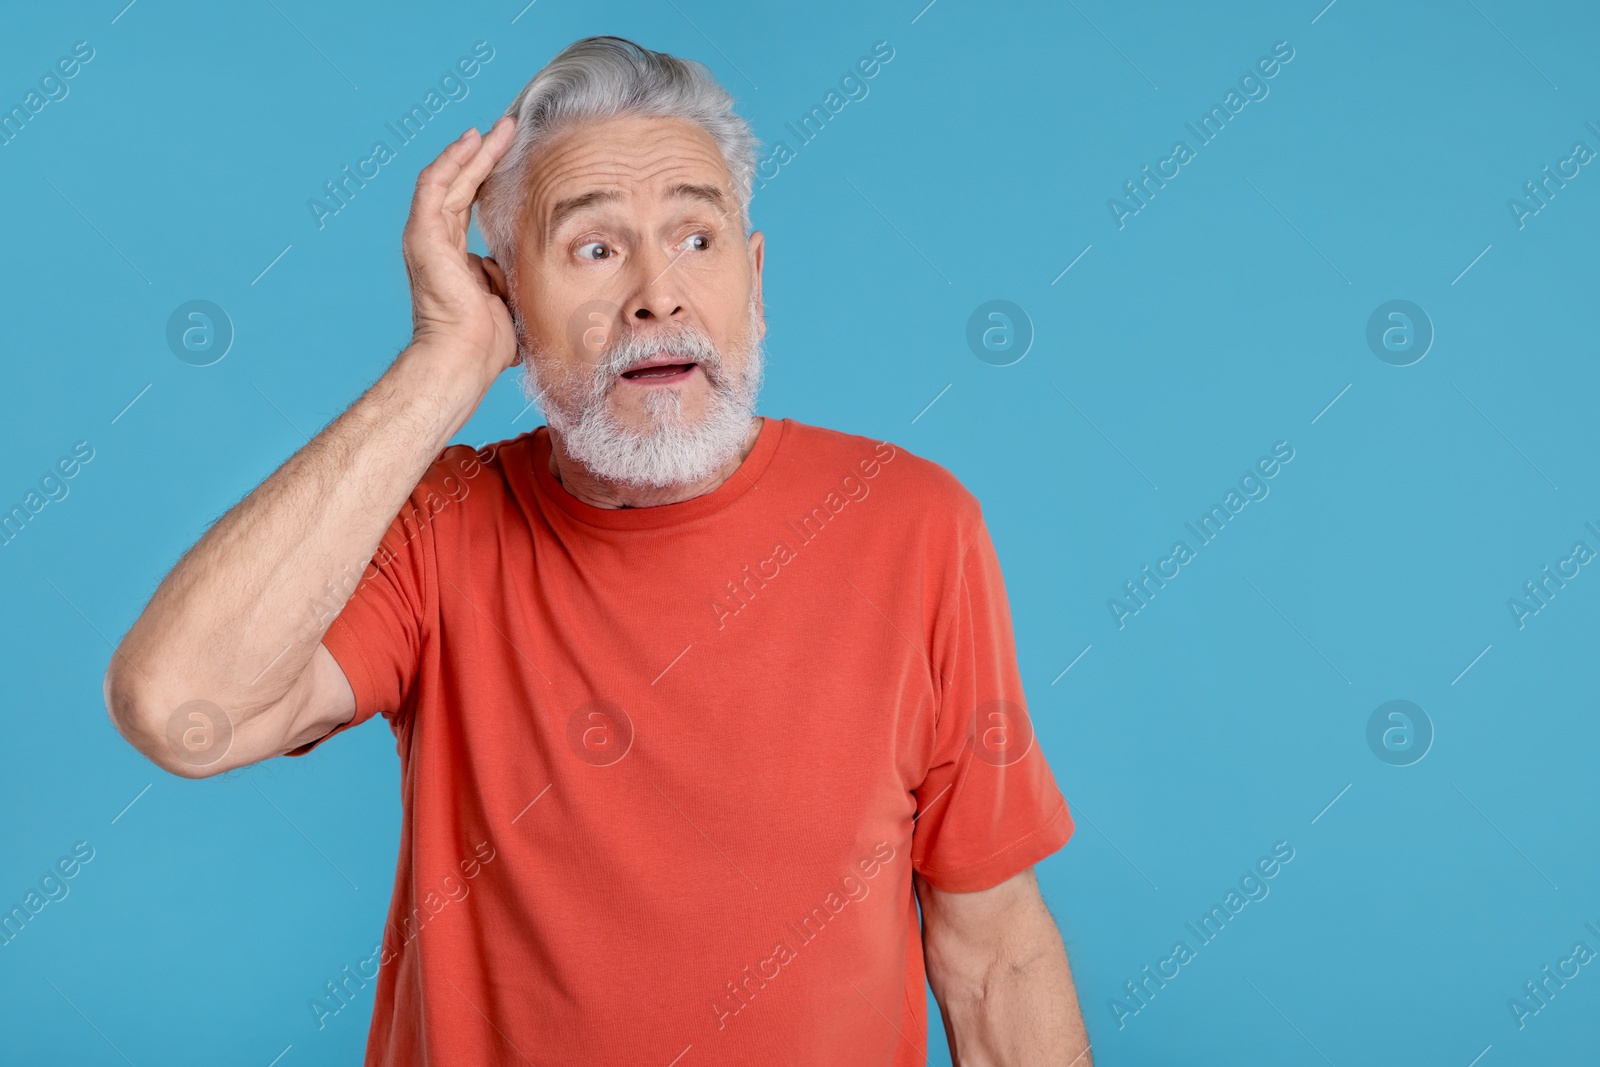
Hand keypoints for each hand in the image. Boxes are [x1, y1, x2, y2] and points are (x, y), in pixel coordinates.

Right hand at [401, 116, 519, 379]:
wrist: (464, 358)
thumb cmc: (487, 344)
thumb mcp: (507, 299)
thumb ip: (509, 276)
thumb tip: (522, 265)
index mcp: (454, 257)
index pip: (468, 206)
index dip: (489, 178)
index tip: (513, 156)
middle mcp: (436, 242)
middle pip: (460, 186)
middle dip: (484, 156)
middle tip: (509, 129)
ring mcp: (426, 237)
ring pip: (449, 180)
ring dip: (473, 152)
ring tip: (497, 129)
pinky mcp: (423, 236)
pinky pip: (435, 186)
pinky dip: (453, 161)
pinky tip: (473, 141)